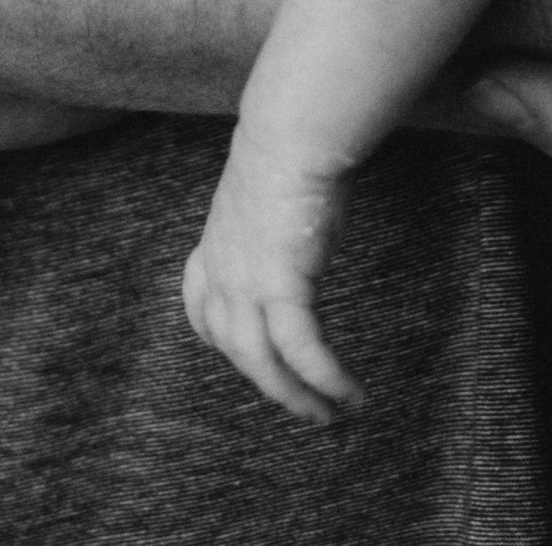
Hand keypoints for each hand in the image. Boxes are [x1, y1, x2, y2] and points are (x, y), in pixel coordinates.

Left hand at [181, 134, 365, 423]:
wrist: (291, 137)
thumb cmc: (289, 151)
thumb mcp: (267, 195)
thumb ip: (271, 220)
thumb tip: (296, 218)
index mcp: (215, 246)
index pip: (201, 306)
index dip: (217, 335)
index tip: (241, 351)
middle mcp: (223, 273)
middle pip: (236, 349)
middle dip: (270, 385)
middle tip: (303, 408)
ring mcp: (245, 284)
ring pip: (263, 362)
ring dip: (297, 396)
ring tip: (330, 414)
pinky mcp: (280, 287)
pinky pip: (302, 349)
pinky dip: (326, 377)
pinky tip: (350, 393)